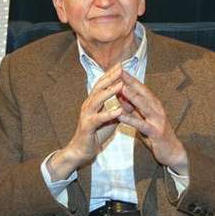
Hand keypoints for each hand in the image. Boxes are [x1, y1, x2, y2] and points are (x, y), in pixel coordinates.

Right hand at [47, 64, 123, 180]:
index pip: (102, 84)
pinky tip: (118, 110)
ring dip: (109, 92)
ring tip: (121, 85)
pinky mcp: (87, 126)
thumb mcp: (111, 119)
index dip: (111, 74)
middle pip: (99, 87)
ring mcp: (87, 115)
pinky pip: (98, 118)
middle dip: (110, 77)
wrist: (82, 149)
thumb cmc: (96, 133)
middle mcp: (88, 105)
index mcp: (93, 101)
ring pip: (97, 100)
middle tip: (121, 68)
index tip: (121, 65)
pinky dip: (108, 113)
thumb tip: (132, 100)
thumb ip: (119, 108)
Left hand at [118, 71, 187, 173]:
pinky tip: (120, 116)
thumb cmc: (155, 135)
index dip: (131, 78)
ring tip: (121, 88)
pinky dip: (130, 119)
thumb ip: (132, 108)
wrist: (172, 152)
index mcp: (154, 104)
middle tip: (119, 72)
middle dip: (131, 82)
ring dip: (132, 96)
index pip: (141, 88)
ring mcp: (157, 120)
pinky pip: (141, 124)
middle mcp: (157, 109)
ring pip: (144, 105)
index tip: (120, 69)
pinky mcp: (155, 132)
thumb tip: (120, 95)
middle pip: (143, 93)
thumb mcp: (142, 119)